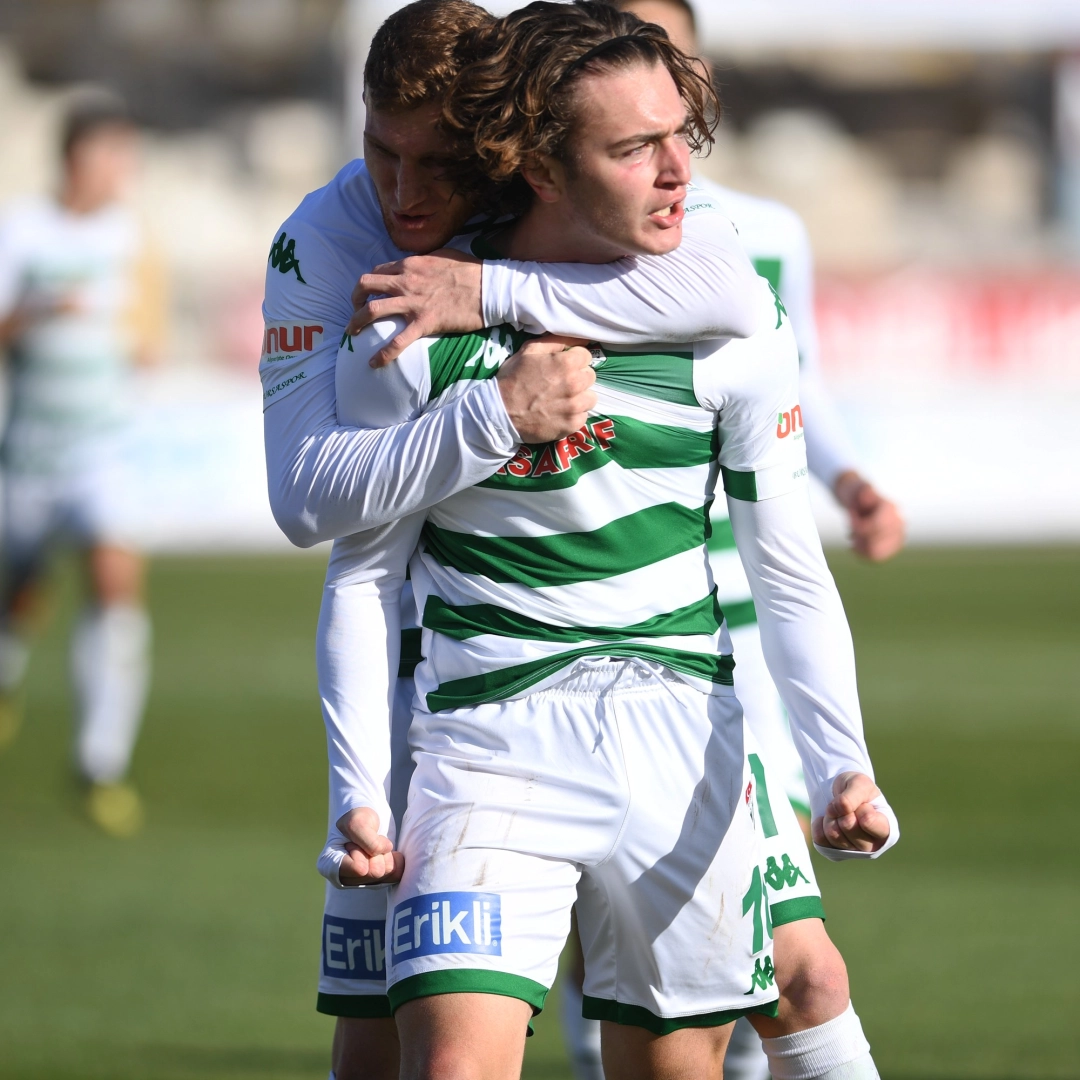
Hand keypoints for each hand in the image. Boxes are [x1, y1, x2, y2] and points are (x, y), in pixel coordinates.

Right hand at [335, 806, 403, 885]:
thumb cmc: (357, 818)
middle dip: (375, 852)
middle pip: (375, 872)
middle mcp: (344, 878)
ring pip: (386, 872)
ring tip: (373, 846)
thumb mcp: (358, 822)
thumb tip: (386, 850)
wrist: (367, 819)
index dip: (362, 851)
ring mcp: (361, 881)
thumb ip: (369, 840)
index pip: (359, 868)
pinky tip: (385, 852)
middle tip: (366, 842)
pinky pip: (396, 874)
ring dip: (383, 854)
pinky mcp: (378, 881)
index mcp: (330, 866)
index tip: (352, 842)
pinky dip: (394, 859)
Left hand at [347, 249, 482, 366]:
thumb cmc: (470, 271)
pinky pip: (398, 341)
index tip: (369, 294)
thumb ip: (424, 260)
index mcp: (409, 264)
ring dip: (357, 322)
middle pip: (365, 285)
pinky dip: (383, 353)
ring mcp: (413, 302)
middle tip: (355, 311)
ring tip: (352, 333)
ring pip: (373, 310)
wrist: (489, 287)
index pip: (378, 271)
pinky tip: (374, 363)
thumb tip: (418, 265)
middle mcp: (405, 281)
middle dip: (355, 299)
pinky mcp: (425, 322)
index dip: (369, 284)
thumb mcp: (442, 255)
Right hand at [496, 335, 596, 443]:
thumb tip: (582, 336)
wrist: (499, 413)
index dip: (573, 360)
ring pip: (590, 397)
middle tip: (560, 383)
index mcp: (566, 363)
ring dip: (579, 397)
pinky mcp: (572, 424)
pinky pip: (583, 416)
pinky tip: (559, 413)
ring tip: (562, 400)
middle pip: (590, 376)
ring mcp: (575, 406)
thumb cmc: (512, 378)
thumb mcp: (529, 350)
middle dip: (578, 377)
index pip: (586, 356)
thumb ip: (557, 341)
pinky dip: (573, 415)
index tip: (562, 366)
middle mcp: (575, 384)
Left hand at [812, 772, 891, 853]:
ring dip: (831, 817)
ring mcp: (852, 850)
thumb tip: (841, 809)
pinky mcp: (834, 852)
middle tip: (846, 806)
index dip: (861, 807)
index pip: (867, 821)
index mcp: (886, 829)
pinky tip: (827, 818)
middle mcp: (872, 845)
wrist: (839, 792)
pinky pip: (820, 840)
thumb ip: (854, 795)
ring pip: (834, 835)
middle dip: (843, 811)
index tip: (864, 803)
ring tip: (838, 812)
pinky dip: (820, 824)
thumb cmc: (856, 789)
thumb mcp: (860, 783)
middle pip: (848, 828)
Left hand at [833, 471, 904, 561]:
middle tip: (850, 532)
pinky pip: (878, 557)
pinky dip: (863, 554)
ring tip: (851, 539)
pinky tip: (853, 547)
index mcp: (891, 508)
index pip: (877, 526)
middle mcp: (899, 522)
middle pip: (876, 541)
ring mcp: (898, 535)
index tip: (850, 525)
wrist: (859, 500)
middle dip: (858, 538)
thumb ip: (861, 492)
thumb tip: (866, 492)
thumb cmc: (855, 494)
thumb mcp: (855, 489)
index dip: (859, 528)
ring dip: (860, 548)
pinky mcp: (893, 545)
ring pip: (877, 552)